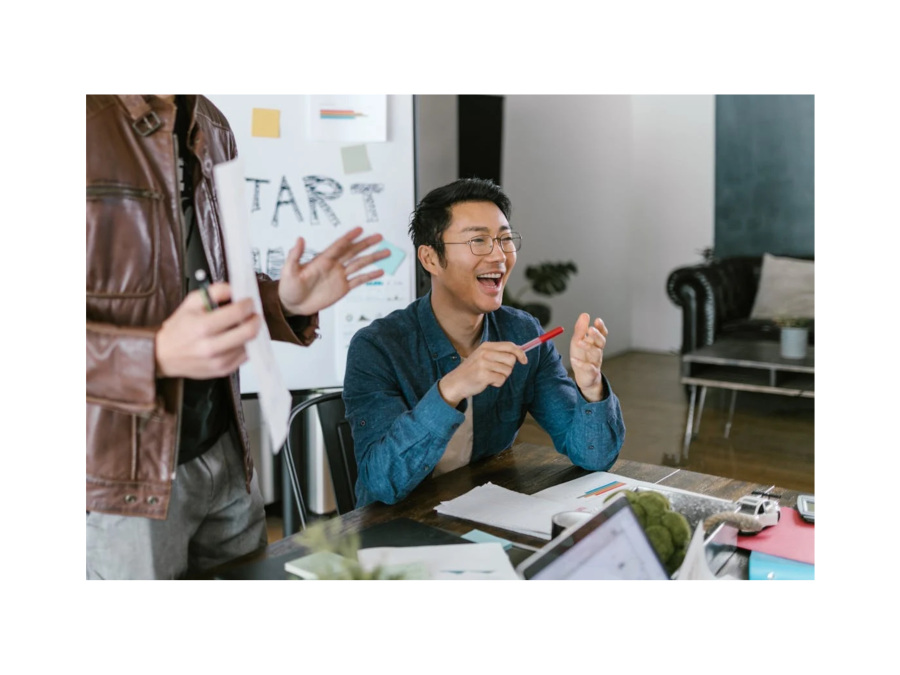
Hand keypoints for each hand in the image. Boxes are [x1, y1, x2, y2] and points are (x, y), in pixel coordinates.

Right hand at [155, 283, 260, 378]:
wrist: (164, 355)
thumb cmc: (178, 329)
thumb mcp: (190, 303)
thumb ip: (214, 291)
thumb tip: (234, 289)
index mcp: (202, 327)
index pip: (238, 313)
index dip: (248, 304)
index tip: (248, 301)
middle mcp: (211, 347)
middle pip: (249, 332)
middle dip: (255, 319)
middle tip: (253, 314)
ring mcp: (219, 361)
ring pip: (250, 344)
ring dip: (251, 333)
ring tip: (244, 325)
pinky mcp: (224, 370)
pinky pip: (245, 356)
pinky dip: (245, 345)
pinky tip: (237, 339)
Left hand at [277, 227, 391, 315]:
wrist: (292, 305)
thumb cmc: (288, 287)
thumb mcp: (288, 271)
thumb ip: (295, 256)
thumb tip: (299, 239)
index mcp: (322, 260)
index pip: (338, 246)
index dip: (349, 237)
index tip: (359, 229)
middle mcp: (333, 265)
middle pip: (353, 252)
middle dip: (366, 244)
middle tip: (379, 236)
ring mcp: (339, 276)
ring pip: (359, 264)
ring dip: (373, 258)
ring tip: (386, 252)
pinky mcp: (342, 288)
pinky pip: (358, 280)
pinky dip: (369, 276)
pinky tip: (380, 271)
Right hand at [438, 342, 526, 406]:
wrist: (456, 382)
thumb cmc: (472, 370)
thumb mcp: (483, 356)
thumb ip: (498, 353)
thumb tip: (519, 353)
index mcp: (486, 346)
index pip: (510, 346)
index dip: (520, 353)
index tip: (524, 360)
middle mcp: (485, 353)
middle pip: (511, 359)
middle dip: (508, 368)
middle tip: (496, 371)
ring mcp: (483, 364)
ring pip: (507, 371)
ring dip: (501, 377)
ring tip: (490, 376)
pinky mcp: (483, 375)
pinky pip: (501, 380)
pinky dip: (497, 383)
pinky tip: (487, 382)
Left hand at [569, 313, 606, 401]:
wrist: (583, 377)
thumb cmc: (581, 356)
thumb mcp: (578, 341)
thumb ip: (581, 329)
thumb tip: (585, 314)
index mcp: (595, 342)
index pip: (602, 333)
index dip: (601, 327)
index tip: (597, 320)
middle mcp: (597, 351)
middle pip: (601, 342)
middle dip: (597, 335)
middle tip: (591, 329)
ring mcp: (596, 362)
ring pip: (596, 354)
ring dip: (588, 347)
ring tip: (579, 342)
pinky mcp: (592, 372)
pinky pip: (589, 368)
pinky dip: (582, 364)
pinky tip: (574, 360)